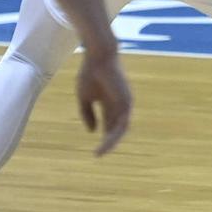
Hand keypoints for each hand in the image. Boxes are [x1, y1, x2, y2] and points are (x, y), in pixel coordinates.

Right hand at [76, 38, 131, 155]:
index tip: (96, 149)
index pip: (109, 124)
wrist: (98, 58)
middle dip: (108, 142)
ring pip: (121, 128)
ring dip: (111, 141)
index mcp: (110, 103)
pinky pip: (122, 122)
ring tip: (101, 152)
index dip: (103, 137)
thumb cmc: (90, 74)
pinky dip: (115, 133)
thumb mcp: (84, 97)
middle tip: (99, 154)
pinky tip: (106, 141)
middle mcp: (120, 105)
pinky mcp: (127, 102)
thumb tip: (93, 132)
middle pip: (116, 128)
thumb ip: (88, 114)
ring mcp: (125, 103)